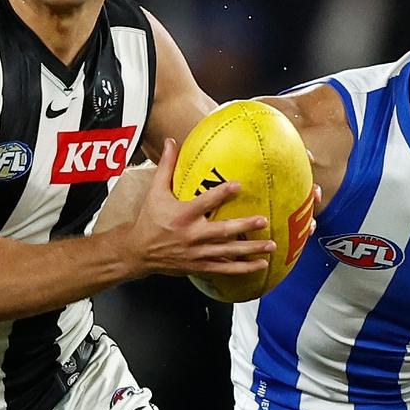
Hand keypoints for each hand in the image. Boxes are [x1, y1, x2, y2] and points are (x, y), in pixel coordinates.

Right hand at [125, 137, 273, 277]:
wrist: (138, 252)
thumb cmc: (150, 219)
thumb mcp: (155, 192)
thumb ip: (166, 167)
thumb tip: (170, 140)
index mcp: (182, 215)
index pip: (204, 202)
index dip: (221, 194)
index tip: (238, 185)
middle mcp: (192, 235)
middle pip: (222, 231)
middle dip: (244, 226)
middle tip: (264, 220)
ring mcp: (197, 253)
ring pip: (228, 252)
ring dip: (251, 249)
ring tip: (271, 245)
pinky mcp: (200, 266)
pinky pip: (224, 268)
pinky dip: (243, 268)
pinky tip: (261, 265)